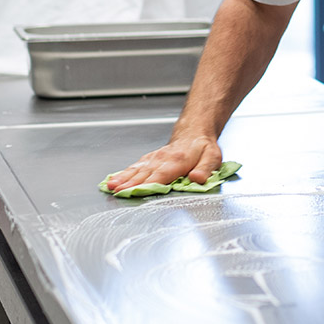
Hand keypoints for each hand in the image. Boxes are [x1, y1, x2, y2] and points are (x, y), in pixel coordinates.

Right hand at [103, 135, 222, 192]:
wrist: (194, 132)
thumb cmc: (203, 148)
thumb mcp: (212, 158)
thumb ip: (205, 169)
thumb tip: (197, 178)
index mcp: (177, 161)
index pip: (160, 175)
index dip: (147, 184)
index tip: (135, 191)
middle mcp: (162, 159)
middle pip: (144, 173)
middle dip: (130, 183)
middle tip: (116, 192)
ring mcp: (154, 158)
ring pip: (137, 169)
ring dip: (123, 178)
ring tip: (111, 186)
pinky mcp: (149, 159)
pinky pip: (135, 166)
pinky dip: (123, 173)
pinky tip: (114, 179)